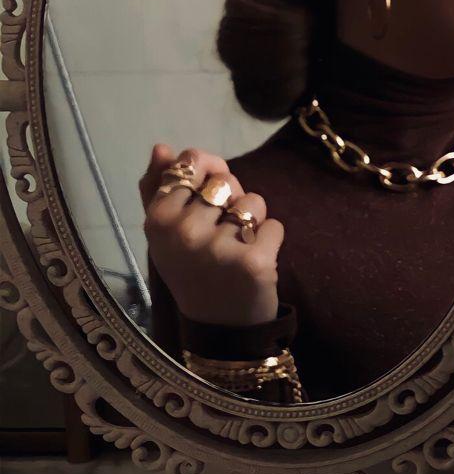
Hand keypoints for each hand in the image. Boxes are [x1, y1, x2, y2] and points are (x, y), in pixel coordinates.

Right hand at [139, 144, 283, 326]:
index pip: (193, 162)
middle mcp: (184, 230)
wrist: (219, 326)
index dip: (207, 177)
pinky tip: (255, 262)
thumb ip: (159, 188)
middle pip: (225, 182)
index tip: (204, 203)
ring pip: (253, 202)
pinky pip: (275, 225)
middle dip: (230, 201)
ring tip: (237, 249)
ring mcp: (219, 247)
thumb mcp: (165, 232)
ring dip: (252, 222)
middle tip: (220, 235)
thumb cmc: (192, 270)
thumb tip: (162, 147)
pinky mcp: (253, 262)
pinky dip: (270, 240)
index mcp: (158, 218)